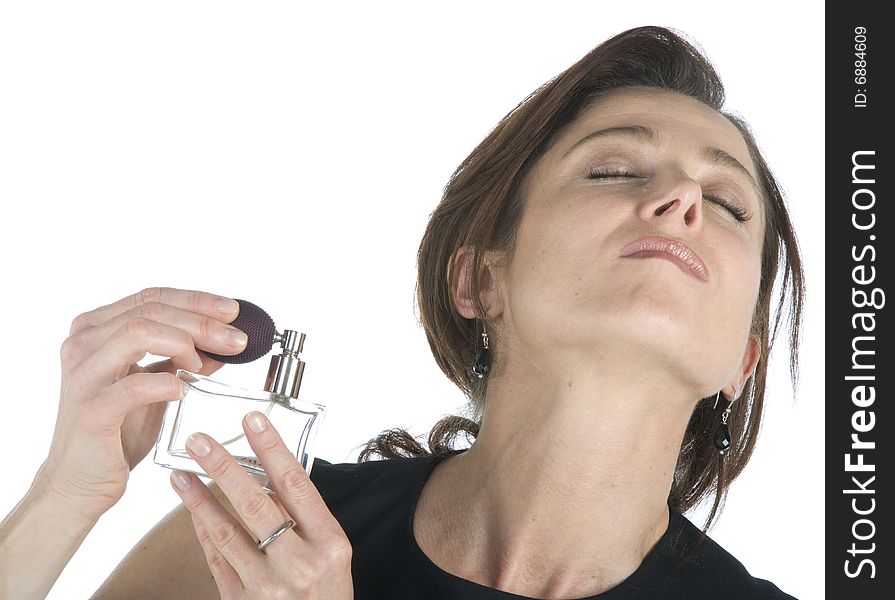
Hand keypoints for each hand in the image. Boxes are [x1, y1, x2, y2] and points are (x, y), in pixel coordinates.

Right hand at [40, 287, 248, 519]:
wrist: (80, 483)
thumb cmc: (117, 433)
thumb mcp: (157, 385)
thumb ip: (183, 360)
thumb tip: (223, 343)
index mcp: (96, 331)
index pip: (151, 298)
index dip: (196, 300)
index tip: (233, 311)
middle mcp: (83, 344)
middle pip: (151, 311)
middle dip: (202, 321)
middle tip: (238, 339)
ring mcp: (84, 375)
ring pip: (139, 332)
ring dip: (184, 343)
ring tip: (204, 365)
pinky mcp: (90, 410)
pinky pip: (134, 385)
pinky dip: (167, 383)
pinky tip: (183, 390)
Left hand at [170, 412, 353, 598]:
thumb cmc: (328, 592)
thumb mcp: (332, 551)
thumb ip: (305, 517)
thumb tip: (270, 473)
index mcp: (329, 543)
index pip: (296, 485)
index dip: (272, 449)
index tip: (253, 420)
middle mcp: (300, 563)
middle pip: (256, 505)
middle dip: (225, 467)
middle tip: (200, 442)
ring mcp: (269, 586)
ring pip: (228, 533)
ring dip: (200, 499)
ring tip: (181, 473)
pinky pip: (218, 560)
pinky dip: (204, 531)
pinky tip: (193, 509)